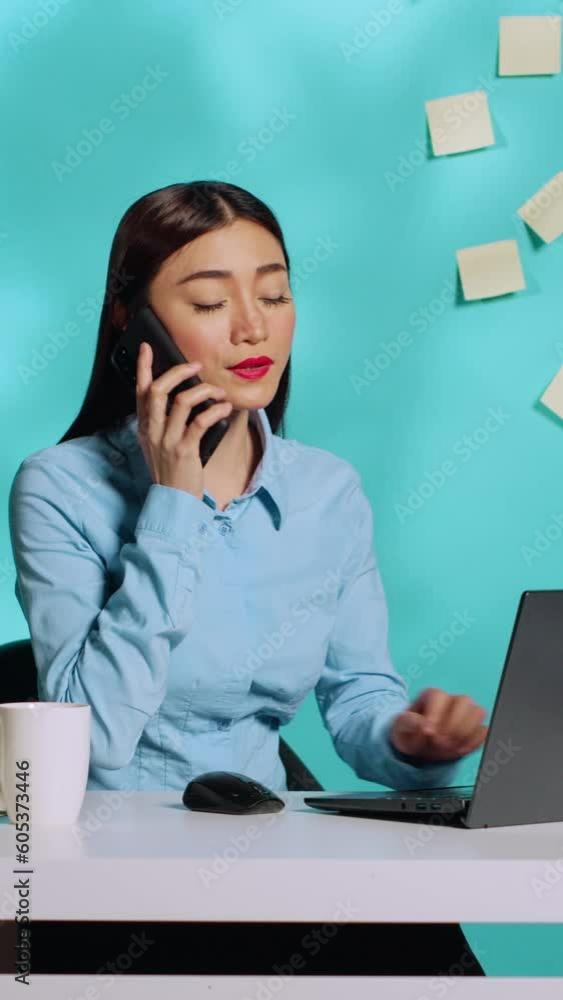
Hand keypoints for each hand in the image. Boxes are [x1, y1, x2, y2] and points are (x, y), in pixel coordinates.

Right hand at [135, 341, 231, 497]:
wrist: (173, 500)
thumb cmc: (171, 469)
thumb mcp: (159, 444)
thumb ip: (163, 422)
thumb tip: (182, 396)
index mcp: (145, 427)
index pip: (140, 391)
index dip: (144, 367)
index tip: (147, 348)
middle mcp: (152, 431)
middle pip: (158, 390)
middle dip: (178, 372)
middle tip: (196, 365)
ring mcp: (167, 440)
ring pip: (181, 401)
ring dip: (203, 390)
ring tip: (218, 391)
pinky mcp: (185, 451)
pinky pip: (200, 422)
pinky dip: (215, 410)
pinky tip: (224, 407)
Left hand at [390, 687, 487, 762]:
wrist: (419, 748)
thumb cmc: (409, 733)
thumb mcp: (400, 728)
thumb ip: (407, 723)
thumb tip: (421, 724)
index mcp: (431, 695)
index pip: (439, 696)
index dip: (435, 714)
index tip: (428, 732)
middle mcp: (452, 700)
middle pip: (464, 701)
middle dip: (453, 724)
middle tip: (440, 742)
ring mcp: (466, 713)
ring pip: (478, 712)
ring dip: (466, 732)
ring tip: (451, 747)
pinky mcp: (475, 728)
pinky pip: (484, 730)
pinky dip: (474, 742)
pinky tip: (460, 750)